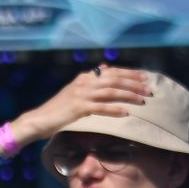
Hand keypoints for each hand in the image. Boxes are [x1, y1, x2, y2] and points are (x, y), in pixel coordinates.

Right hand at [13, 67, 152, 142]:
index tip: (145, 77)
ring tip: (142, 101)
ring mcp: (81, 94)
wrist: (39, 119)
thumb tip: (105, 68)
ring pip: (111, 92)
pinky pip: (101, 107)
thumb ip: (91, 81)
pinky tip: (126, 113)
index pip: (112, 71)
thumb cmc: (59, 109)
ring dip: (129, 95)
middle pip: (114, 79)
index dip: (130, 73)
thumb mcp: (75, 91)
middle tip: (149, 89)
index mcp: (85, 77)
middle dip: (134, 84)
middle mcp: (84, 82)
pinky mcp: (78, 107)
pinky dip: (115, 110)